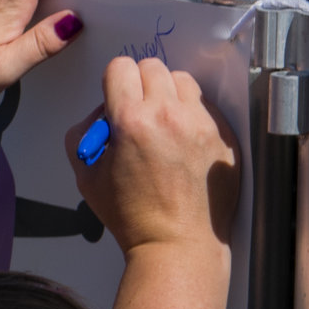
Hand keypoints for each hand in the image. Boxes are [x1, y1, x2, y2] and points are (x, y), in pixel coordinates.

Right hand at [73, 55, 238, 255]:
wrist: (176, 241)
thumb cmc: (132, 215)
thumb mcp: (86, 175)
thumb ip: (84, 134)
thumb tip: (102, 114)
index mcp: (131, 121)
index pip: (121, 67)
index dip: (113, 82)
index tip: (115, 98)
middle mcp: (169, 115)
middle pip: (153, 67)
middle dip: (140, 85)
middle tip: (137, 112)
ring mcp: (202, 123)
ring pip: (183, 80)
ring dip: (169, 94)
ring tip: (163, 124)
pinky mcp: (224, 135)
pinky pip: (205, 106)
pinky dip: (190, 114)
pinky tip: (181, 142)